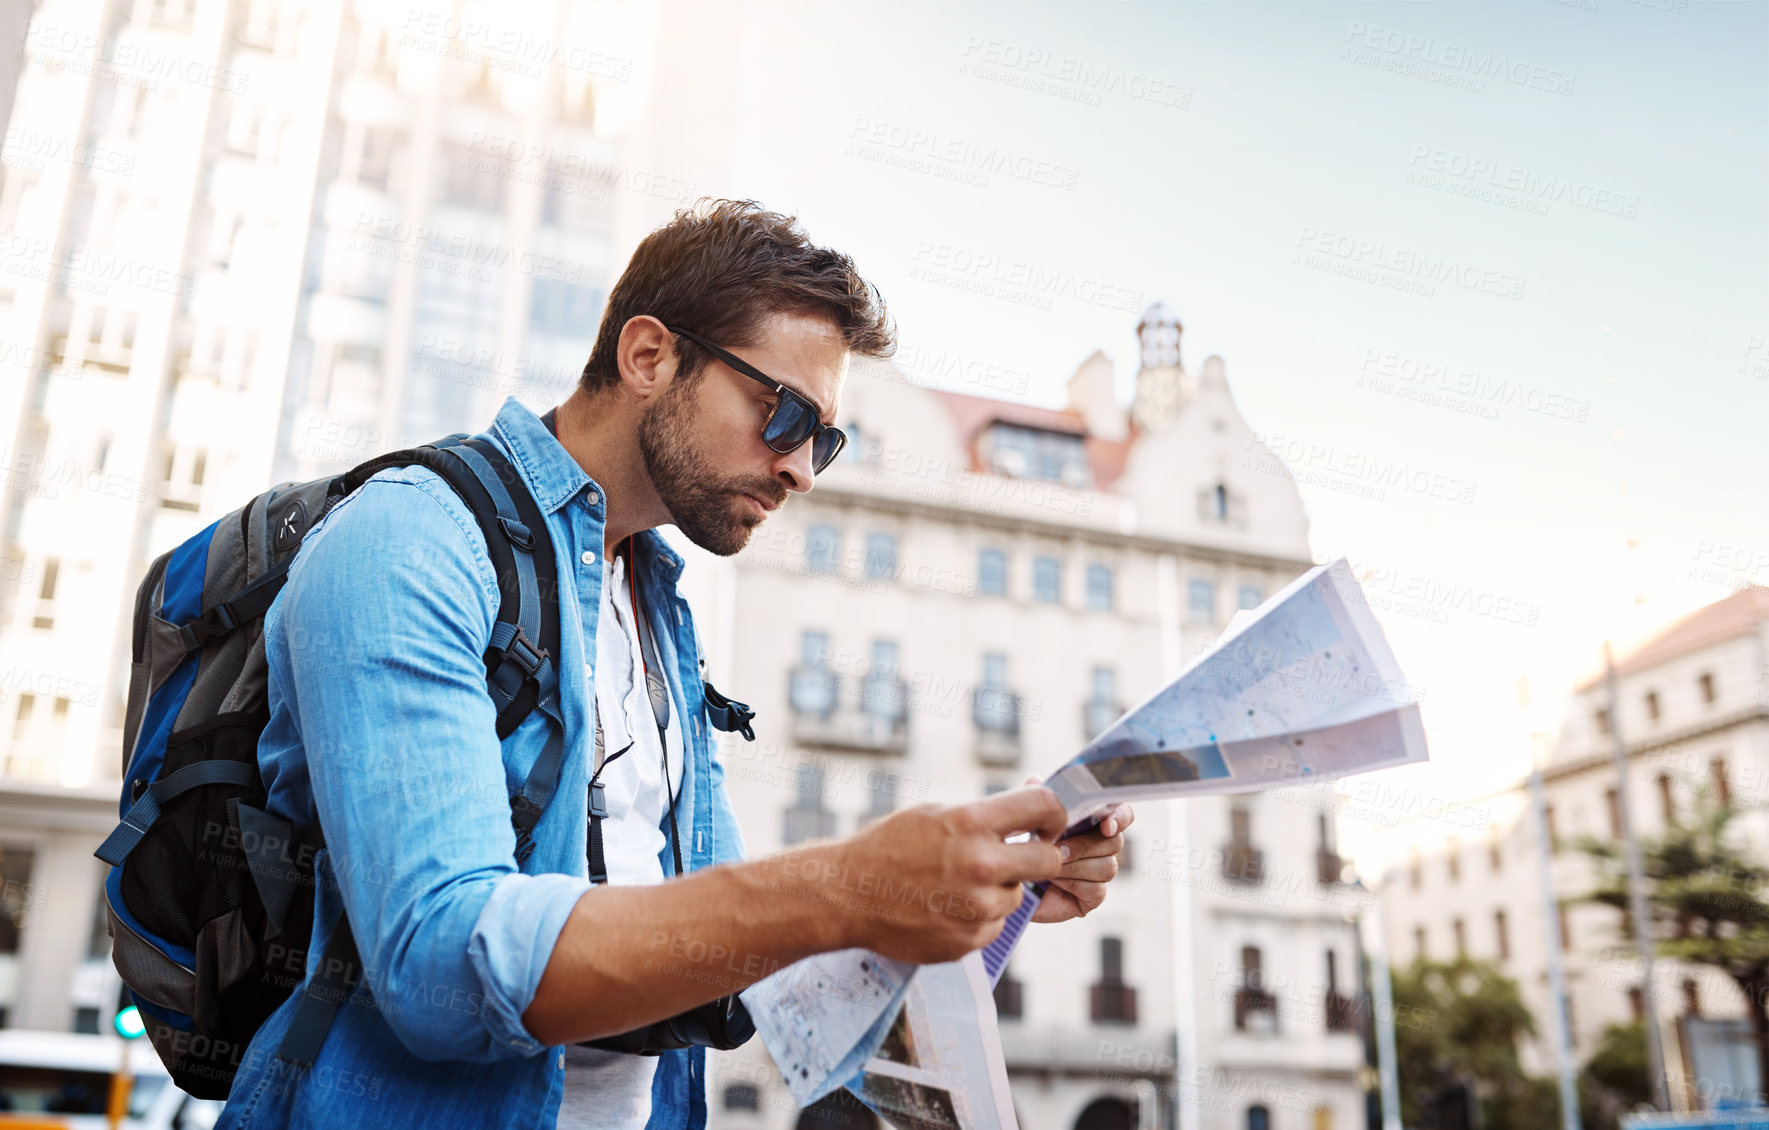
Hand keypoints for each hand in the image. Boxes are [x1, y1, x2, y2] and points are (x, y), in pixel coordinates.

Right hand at [825, 785, 1066, 964]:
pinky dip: (978, 917)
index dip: (1053, 814)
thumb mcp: (935, 813)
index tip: (1046, 823)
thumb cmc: (888, 847)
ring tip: (956, 884)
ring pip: (1017, 896)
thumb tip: (1034, 803)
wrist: (848, 896)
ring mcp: (977, 908)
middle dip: (1039, 856)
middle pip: (1049, 860)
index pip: (1044, 808)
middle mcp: (980, 866)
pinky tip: (945, 907)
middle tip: (1018, 856)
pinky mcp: (970, 941)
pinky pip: (995, 924)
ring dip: (998, 889)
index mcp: (970, 824)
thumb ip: (985, 813)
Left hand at [1026, 774, 1133, 923]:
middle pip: (1115, 842)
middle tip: (1057, 848)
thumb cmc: (1019, 846)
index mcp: (1090, 820)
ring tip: (1048, 866)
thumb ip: (1032, 799)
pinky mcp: (1091, 896)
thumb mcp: (1024, 819)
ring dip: (1075, 866)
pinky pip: (1097, 890)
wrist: (1007, 883)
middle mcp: (1099, 845)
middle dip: (1084, 844)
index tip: (1107, 825)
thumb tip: (1034, 780)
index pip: (1121, 813)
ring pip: (1107, 867)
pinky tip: (1054, 883)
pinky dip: (1074, 885)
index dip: (1120, 817)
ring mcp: (1097, 871)